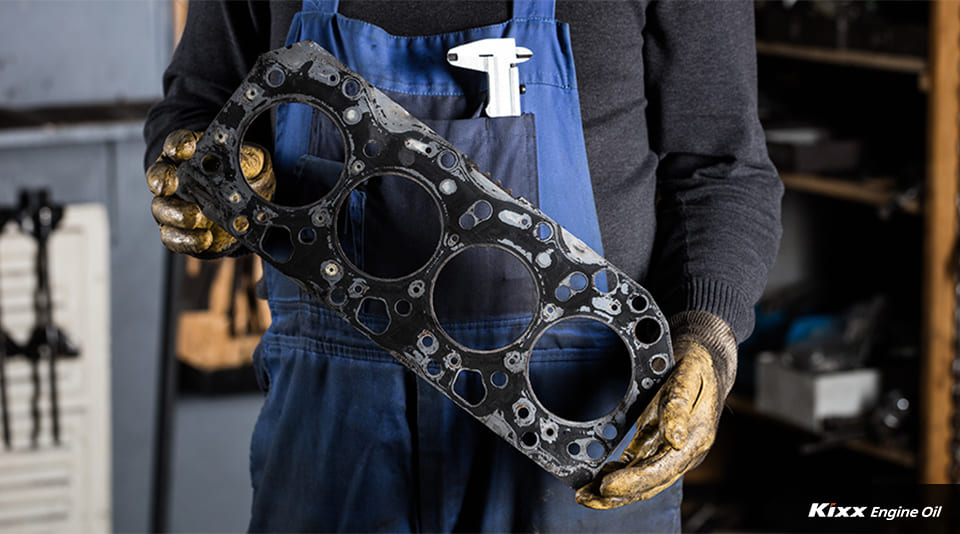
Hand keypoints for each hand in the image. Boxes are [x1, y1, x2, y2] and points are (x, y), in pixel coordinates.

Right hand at [146, 129, 275, 256]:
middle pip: (158, 177)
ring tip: (195, 216)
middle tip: (171, 183)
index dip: (178, 145)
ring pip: (161, 209)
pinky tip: (204, 238)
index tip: (187, 148)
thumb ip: (248, 162)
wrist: (250, 211)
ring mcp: (174, 206)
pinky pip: (173, 238)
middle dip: (161, 179)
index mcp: (190, 156)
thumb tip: (248, 160)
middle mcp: (175, 180)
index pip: (176, 145)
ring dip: (174, 213)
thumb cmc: (247, 179)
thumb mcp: (253, 164)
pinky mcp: (181, 232)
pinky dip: (186, 240)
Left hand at [575, 311, 735, 508]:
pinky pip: (637, 465)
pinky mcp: (657, 444)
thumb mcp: (690, 376)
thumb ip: (680, 407)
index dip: (634, 481)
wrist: (707, 362)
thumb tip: (675, 439)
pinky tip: (597, 478)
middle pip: (650, 482)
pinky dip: (618, 474)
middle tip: (585, 497)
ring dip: (614, 491)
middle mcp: (684, 451)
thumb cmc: (697, 366)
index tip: (606, 485)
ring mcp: (670, 450)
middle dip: (617, 494)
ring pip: (642, 479)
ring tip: (584, 495)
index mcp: (695, 438)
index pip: (661, 469)